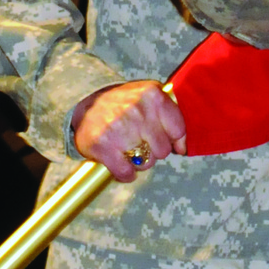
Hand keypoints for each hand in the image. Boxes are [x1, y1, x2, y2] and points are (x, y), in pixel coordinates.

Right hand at [71, 81, 186, 182]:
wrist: (86, 105)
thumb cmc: (123, 104)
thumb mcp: (150, 98)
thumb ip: (170, 118)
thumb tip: (182, 148)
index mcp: (153, 95)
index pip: (178, 130)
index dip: (173, 139)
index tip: (163, 138)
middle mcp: (137, 110)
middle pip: (163, 150)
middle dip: (154, 150)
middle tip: (140, 141)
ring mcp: (119, 128)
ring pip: (146, 163)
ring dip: (139, 162)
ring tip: (128, 149)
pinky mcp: (102, 146)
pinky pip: (126, 172)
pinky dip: (125, 173)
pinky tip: (120, 162)